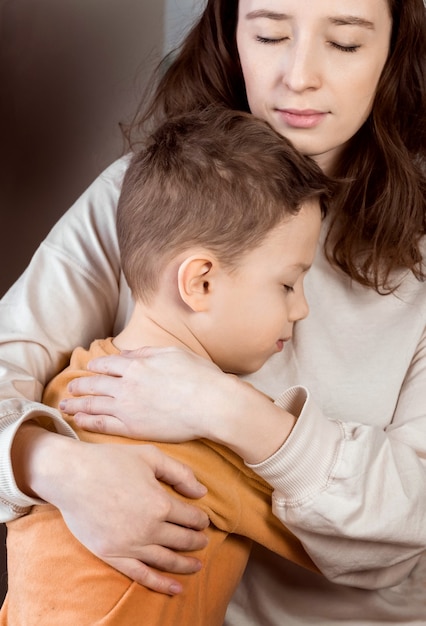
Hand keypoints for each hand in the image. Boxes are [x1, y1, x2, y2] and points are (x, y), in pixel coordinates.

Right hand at [14, 423, 209, 594]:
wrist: (71, 475)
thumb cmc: (110, 460)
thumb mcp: (150, 456)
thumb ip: (179, 473)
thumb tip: (202, 492)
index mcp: (160, 503)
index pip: (191, 517)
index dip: (201, 520)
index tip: (204, 520)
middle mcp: (148, 528)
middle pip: (182, 540)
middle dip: (197, 541)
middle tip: (204, 540)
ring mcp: (129, 545)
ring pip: (166, 560)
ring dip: (185, 564)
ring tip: (198, 565)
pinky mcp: (112, 555)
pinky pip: (141, 575)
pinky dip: (161, 583)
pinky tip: (176, 588)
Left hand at [61, 346, 231, 440]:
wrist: (211, 404)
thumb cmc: (199, 377)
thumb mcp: (172, 353)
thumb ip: (146, 353)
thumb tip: (129, 354)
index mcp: (137, 364)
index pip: (107, 364)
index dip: (95, 367)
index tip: (89, 369)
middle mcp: (127, 384)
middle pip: (94, 384)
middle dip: (80, 385)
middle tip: (70, 388)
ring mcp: (127, 407)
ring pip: (93, 404)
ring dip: (77, 404)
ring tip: (65, 406)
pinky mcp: (132, 427)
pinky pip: (102, 424)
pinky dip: (88, 422)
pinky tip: (79, 422)